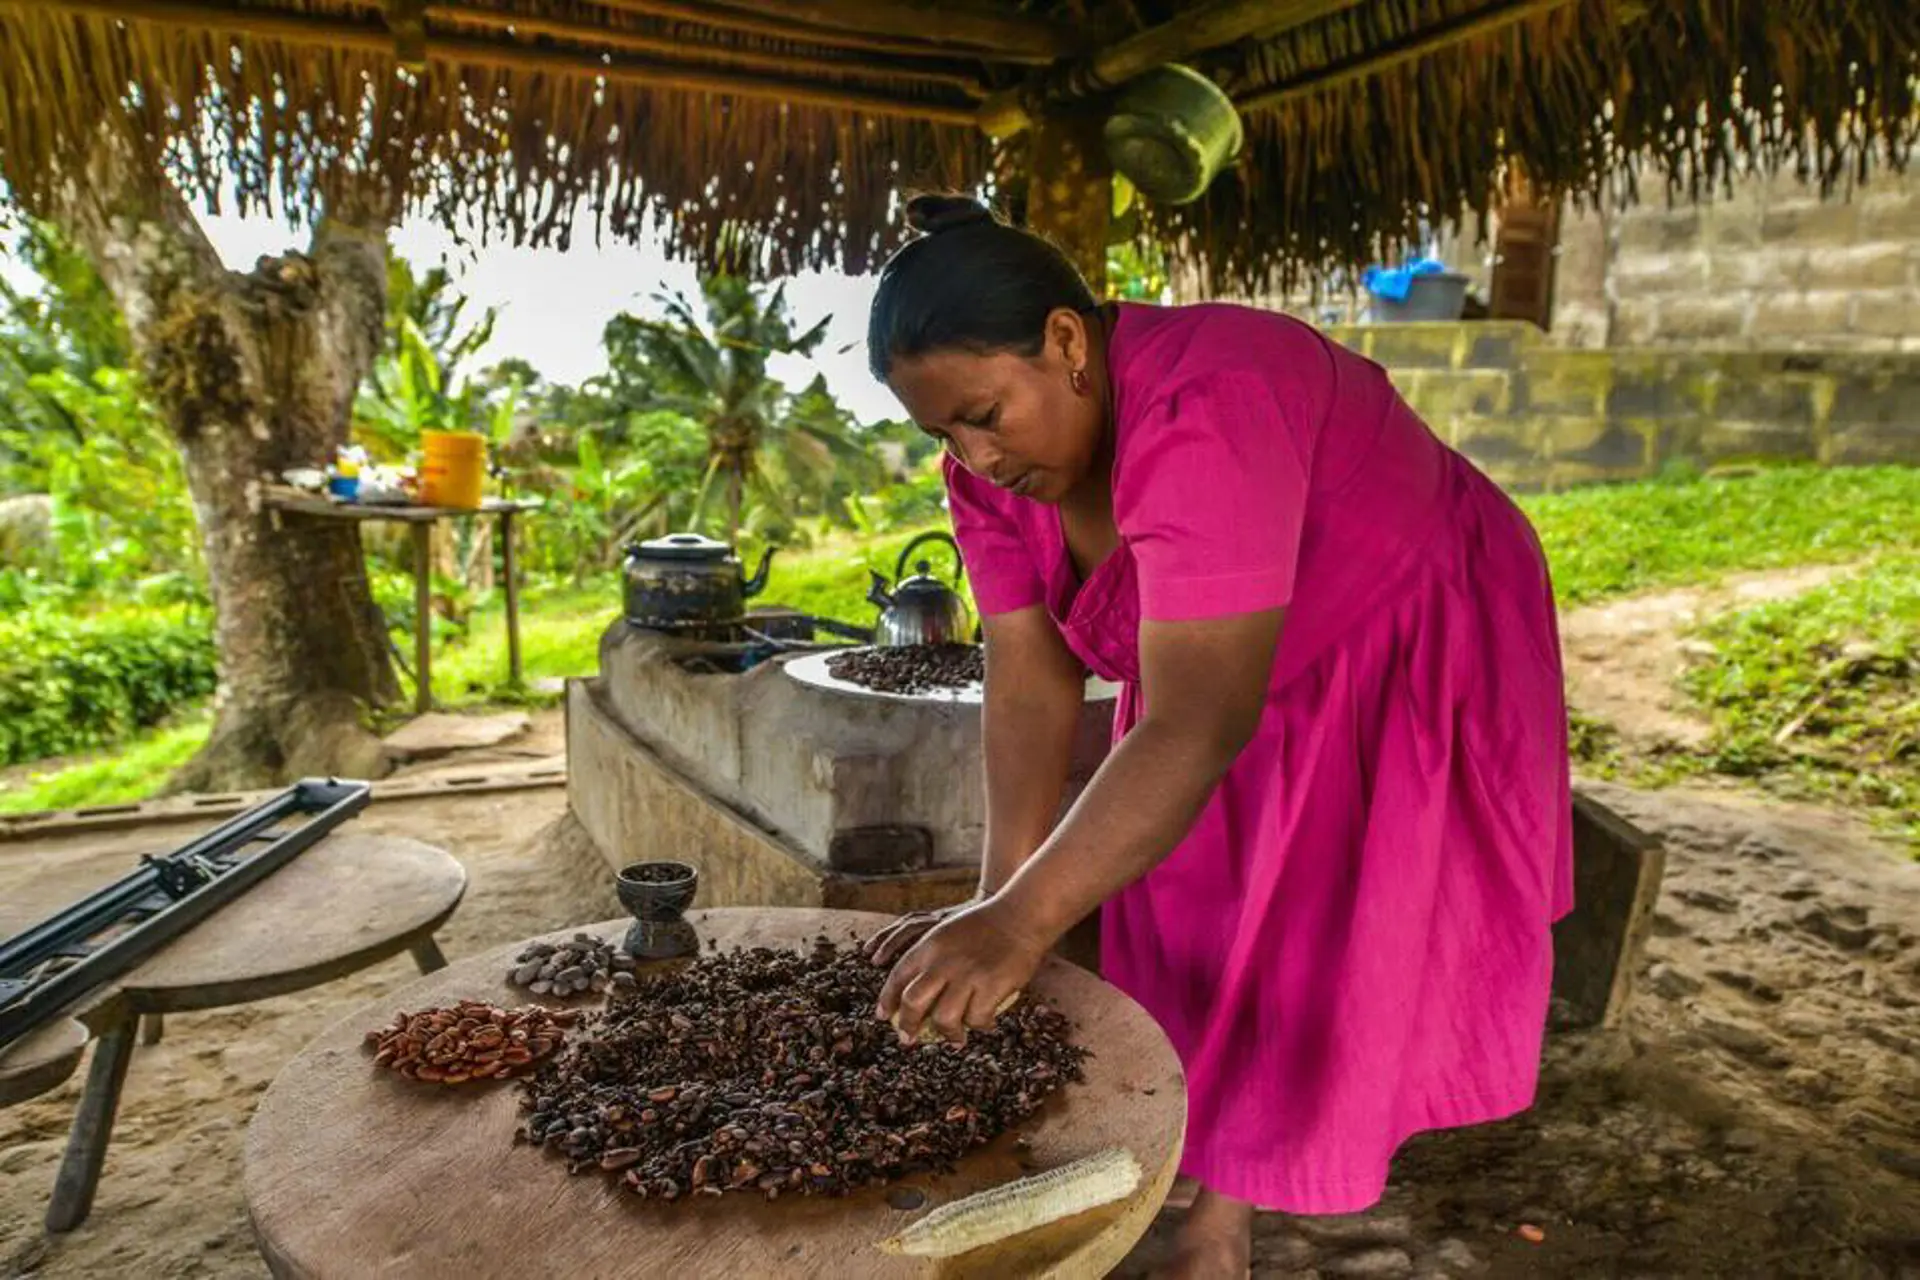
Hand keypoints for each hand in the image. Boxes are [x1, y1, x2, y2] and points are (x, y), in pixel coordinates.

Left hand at [875, 897, 1051, 1045]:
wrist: (1019, 916)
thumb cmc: (985, 926)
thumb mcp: (946, 933)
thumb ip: (932, 960)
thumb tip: (920, 996)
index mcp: (928, 946)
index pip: (898, 977)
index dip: (887, 1000)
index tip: (884, 1016)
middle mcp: (942, 961)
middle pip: (913, 1002)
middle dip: (908, 1025)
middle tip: (909, 1038)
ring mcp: (966, 975)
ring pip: (943, 1018)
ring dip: (948, 1034)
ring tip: (955, 1038)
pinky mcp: (989, 986)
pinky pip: (976, 1019)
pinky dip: (979, 1025)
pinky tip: (985, 1023)